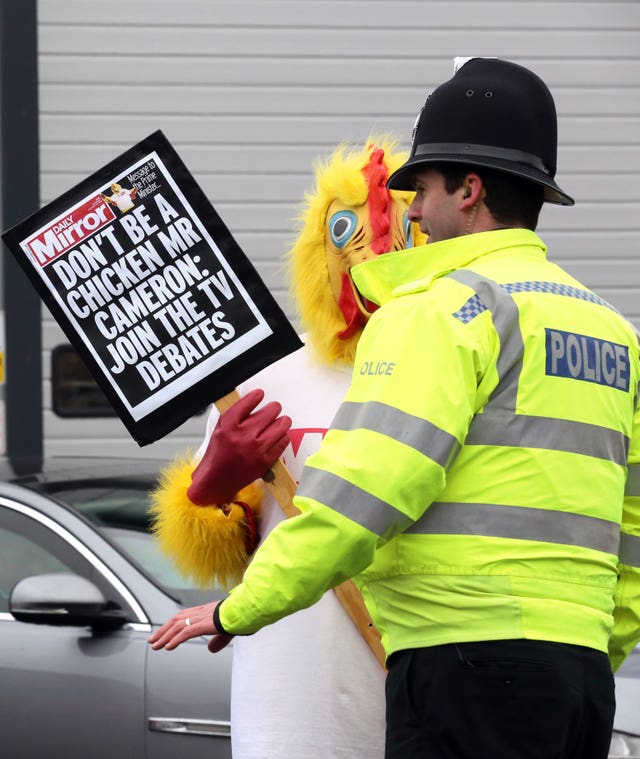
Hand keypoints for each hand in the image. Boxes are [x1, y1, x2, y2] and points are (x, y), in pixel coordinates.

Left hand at [147, 601, 233, 652]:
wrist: (244, 610)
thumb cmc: (238, 617)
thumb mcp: (226, 631)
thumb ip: (217, 640)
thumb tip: (211, 649)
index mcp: (204, 611)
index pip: (182, 617)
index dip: (171, 625)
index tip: (163, 633)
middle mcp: (199, 613)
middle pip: (175, 621)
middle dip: (162, 631)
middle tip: (152, 640)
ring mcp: (200, 618)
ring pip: (177, 627)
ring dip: (164, 637)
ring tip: (155, 646)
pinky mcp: (203, 624)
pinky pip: (185, 633)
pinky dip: (175, 640)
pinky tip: (168, 647)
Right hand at [187, 388, 291, 505]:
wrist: (216, 481)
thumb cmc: (217, 455)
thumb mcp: (218, 430)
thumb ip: (232, 415)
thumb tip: (248, 400)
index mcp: (229, 426)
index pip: (247, 403)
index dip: (256, 396)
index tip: (259, 394)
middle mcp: (243, 436)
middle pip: (269, 412)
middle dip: (273, 408)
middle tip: (273, 409)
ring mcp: (256, 449)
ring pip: (281, 425)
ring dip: (282, 421)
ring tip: (280, 421)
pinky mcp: (266, 461)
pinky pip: (283, 441)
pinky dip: (283, 436)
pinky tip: (278, 436)